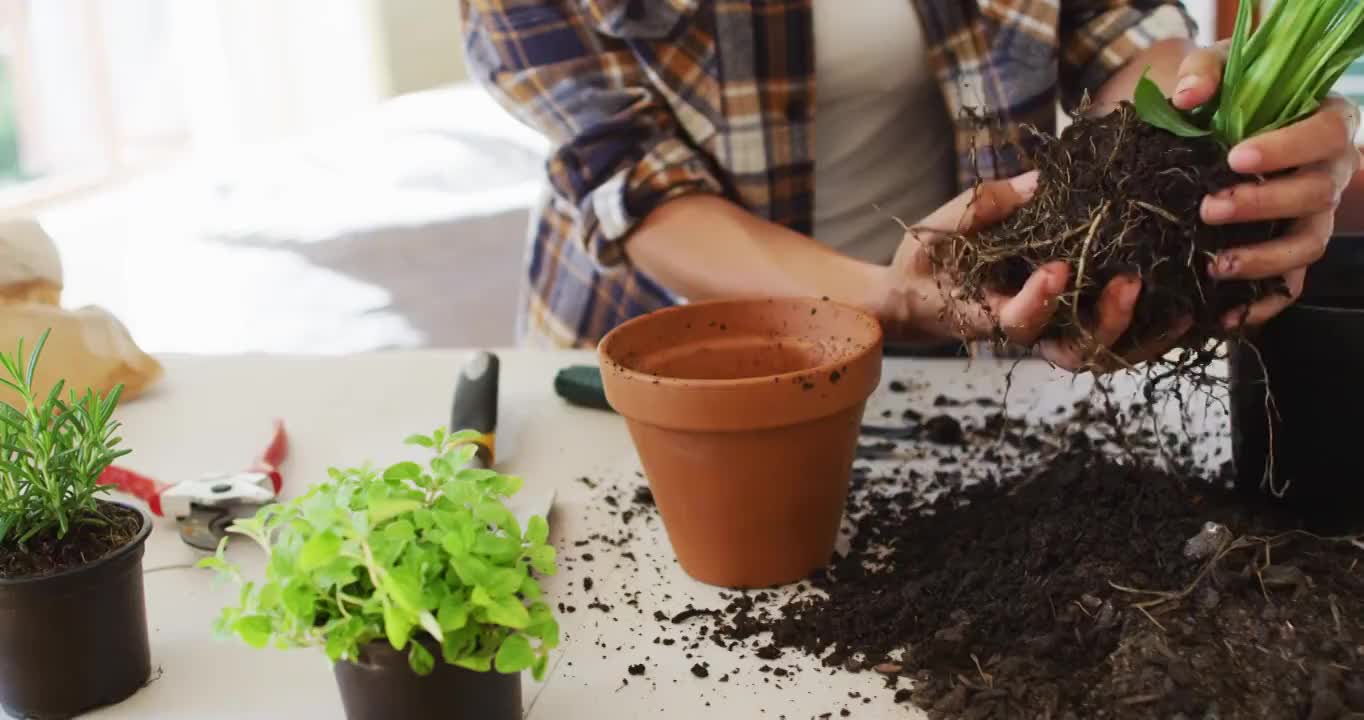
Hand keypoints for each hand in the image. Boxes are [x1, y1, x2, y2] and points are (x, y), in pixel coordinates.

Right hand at [877, 173, 1184, 371]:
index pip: (1018, 321)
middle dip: (1106, 322)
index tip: (1057, 268)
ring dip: (1142, 334)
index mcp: (989, 313)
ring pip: (1102, 353)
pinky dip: (1150, 332)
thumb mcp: (937, 230)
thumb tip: (1039, 179)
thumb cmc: (924, 264)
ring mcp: (1051, 332)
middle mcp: (1027, 332)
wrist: (917, 298)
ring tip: (1182, 309)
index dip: (1040, 301)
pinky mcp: (1070, 323)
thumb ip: (982, 207)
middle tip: (1130, 283)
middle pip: (1073, 351)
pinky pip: (1115, 340)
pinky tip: (1186, 309)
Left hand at [1173, 43, 1362, 328]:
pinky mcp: (1292, 255)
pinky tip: (1222, 317)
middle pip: (1315, 195)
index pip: (1325, 134)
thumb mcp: (1218, 70)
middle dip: (1263, 205)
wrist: (1220, 131)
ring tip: (1212, 264)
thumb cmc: (1229, 95)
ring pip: (1306, 247)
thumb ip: (1204, 73)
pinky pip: (1288, 287)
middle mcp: (1332, 173)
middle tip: (1209, 207)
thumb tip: (1187, 96)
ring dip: (1262, 258)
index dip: (1286, 148)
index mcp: (1328, 123)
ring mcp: (1314, 219)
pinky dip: (1260, 304)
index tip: (1236, 156)